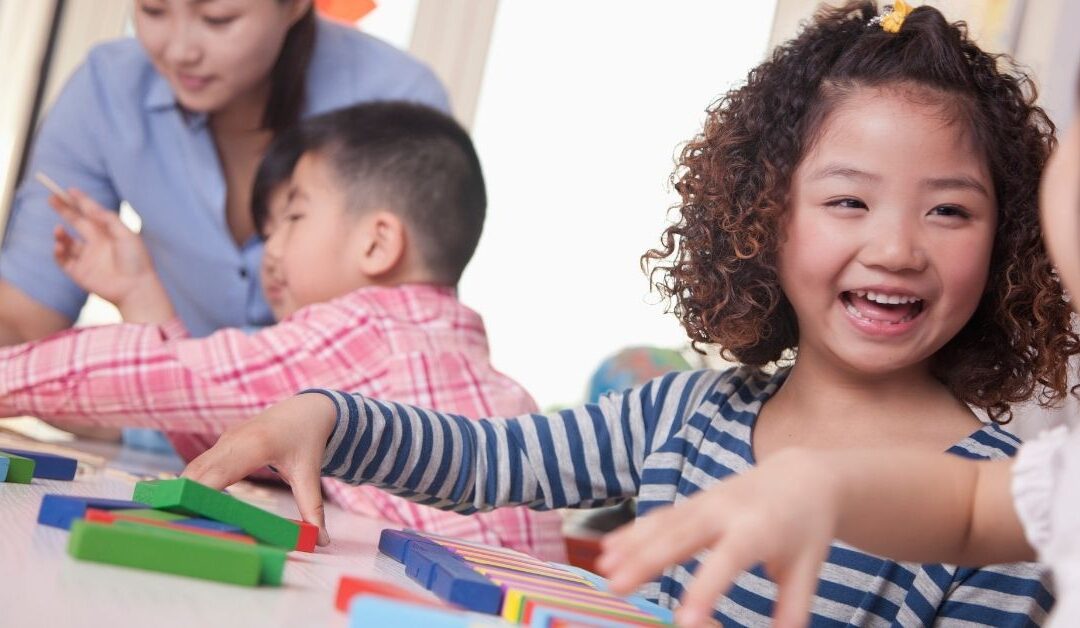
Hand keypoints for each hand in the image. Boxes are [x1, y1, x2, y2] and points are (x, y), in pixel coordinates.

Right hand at [51, 189, 173, 322]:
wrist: (136, 288)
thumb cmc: (137, 261)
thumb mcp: (127, 235)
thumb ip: (110, 220)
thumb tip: (92, 208)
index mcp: (109, 233)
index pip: (91, 213)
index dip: (80, 201)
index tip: (69, 190)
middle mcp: (97, 243)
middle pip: (76, 222)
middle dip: (64, 210)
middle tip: (51, 197)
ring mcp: (87, 258)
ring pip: (67, 242)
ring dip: (60, 234)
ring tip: (58, 230)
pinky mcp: (79, 272)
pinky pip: (62, 260)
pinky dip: (58, 252)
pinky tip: (60, 246)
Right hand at [183, 392, 338, 544]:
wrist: (307, 409)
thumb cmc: (308, 441)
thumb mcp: (310, 474)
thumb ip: (313, 508)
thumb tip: (320, 541)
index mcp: (255, 446)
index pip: (218, 474)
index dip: (198, 494)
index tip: (182, 516)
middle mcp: (234, 440)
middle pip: (197, 473)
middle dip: (181, 498)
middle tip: (168, 528)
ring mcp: (225, 439)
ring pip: (194, 469)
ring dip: (181, 492)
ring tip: (169, 521)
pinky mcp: (222, 443)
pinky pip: (200, 465)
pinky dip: (189, 484)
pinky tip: (183, 505)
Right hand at [596, 449, 837, 627]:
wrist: (804, 477)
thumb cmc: (806, 529)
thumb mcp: (807, 569)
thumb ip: (791, 609)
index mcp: (758, 529)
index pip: (727, 561)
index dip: (705, 589)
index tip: (683, 621)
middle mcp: (726, 511)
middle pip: (680, 537)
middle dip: (646, 561)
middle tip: (616, 586)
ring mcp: (706, 503)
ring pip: (663, 523)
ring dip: (630, 544)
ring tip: (603, 568)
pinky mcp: (695, 502)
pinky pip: (660, 516)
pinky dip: (633, 531)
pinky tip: (608, 548)